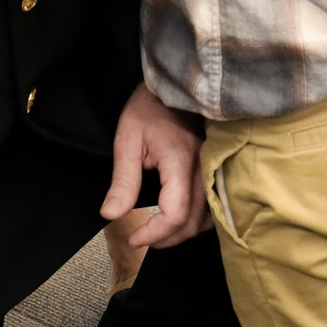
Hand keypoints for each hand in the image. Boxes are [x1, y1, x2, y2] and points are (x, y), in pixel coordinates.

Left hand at [100, 85, 209, 248]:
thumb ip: (123, 182)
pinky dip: (198, 220)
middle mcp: (202, 167)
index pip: (175, 214)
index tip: (134, 238)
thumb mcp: (127, 142)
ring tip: (158, 232)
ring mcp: (212, 168)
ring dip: (183, 232)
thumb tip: (111, 215)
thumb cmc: (147, 109)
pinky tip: (180, 219)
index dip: (154, 234)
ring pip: (207, 218)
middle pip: (192, 222)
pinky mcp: (214, 168)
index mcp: (180, 161)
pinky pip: (213, 205)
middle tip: (141, 238)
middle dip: (166, 238)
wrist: (171, 87)